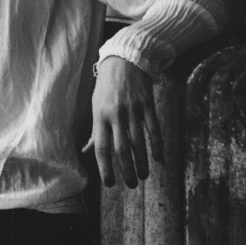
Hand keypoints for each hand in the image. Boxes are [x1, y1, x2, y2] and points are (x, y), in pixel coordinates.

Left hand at [82, 56, 162, 187]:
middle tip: (131, 185)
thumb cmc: (106, 86)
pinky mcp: (147, 104)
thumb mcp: (96, 105)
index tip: (110, 183)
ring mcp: (133, 109)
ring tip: (142, 175)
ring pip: (138, 142)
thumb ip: (95, 130)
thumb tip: (87, 151)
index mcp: (100, 116)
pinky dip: (157, 145)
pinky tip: (158, 157)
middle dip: (126, 170)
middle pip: (121, 149)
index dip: (105, 168)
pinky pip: (154, 128)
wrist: (124, 59)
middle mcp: (116, 114)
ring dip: (141, 162)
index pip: (101, 148)